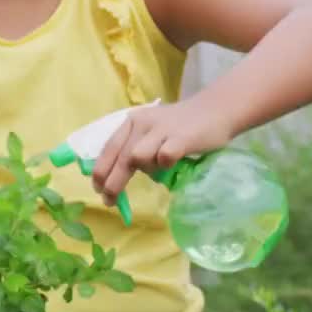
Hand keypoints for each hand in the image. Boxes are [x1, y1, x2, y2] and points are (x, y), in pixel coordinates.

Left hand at [90, 98, 232, 205]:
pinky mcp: (181, 137)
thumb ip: (136, 148)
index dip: (101, 170)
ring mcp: (162, 129)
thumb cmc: (180, 126)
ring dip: (144, 170)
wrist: (215, 110)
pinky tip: (173, 162)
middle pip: (121, 157)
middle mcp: (143, 123)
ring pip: (138, 157)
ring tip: (159, 169)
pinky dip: (164, 165)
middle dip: (113, 182)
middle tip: (109, 200)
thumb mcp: (151, 132)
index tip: (97, 188)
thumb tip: (118, 177)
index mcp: (132, 122)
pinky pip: (164, 157)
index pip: (109, 148)